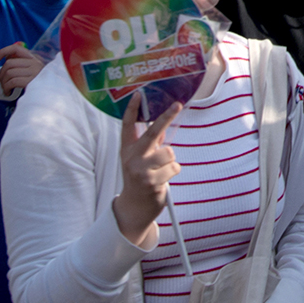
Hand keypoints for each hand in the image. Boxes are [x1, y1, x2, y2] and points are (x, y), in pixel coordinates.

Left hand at [0, 41, 44, 97]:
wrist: (54, 91)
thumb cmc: (42, 81)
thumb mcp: (34, 69)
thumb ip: (22, 62)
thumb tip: (6, 58)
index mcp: (33, 58)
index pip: (16, 48)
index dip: (3, 52)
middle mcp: (34, 62)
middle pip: (9, 63)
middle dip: (1, 74)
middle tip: (0, 82)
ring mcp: (33, 72)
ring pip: (9, 73)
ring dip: (3, 83)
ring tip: (5, 89)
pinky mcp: (32, 82)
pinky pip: (13, 82)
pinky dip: (7, 88)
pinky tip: (8, 92)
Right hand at [112, 94, 183, 244]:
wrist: (134, 208)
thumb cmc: (140, 179)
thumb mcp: (139, 160)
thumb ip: (150, 143)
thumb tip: (162, 122)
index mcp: (127, 150)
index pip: (127, 126)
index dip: (131, 109)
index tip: (138, 94)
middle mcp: (131, 158)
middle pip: (151, 132)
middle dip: (165, 117)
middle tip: (177, 104)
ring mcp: (141, 170)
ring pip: (169, 152)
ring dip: (171, 160)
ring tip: (162, 170)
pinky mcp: (152, 181)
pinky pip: (174, 167)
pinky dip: (173, 171)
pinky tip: (163, 179)